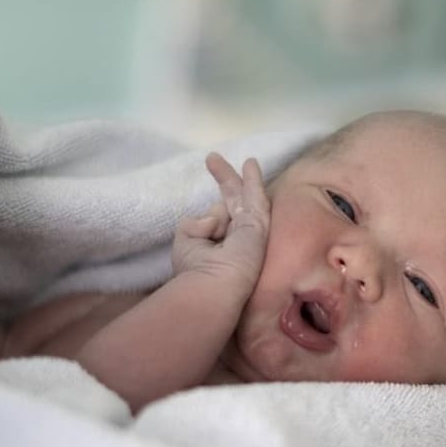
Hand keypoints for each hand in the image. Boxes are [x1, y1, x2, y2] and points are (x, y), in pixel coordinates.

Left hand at [171, 152, 269, 292]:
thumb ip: (196, 224)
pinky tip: (251, 163)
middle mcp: (238, 237)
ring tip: (242, 159)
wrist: (212, 288)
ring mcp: (251, 232)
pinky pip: (256, 199)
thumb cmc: (195, 269)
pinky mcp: (258, 227)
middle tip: (212, 159)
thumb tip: (214, 215)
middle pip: (234, 202)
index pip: (219, 217)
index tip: (203, 209)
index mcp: (222, 243)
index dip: (213, 209)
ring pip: (247, 198)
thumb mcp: (187, 241)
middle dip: (225, 181)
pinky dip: (254, 181)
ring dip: (243, 178)